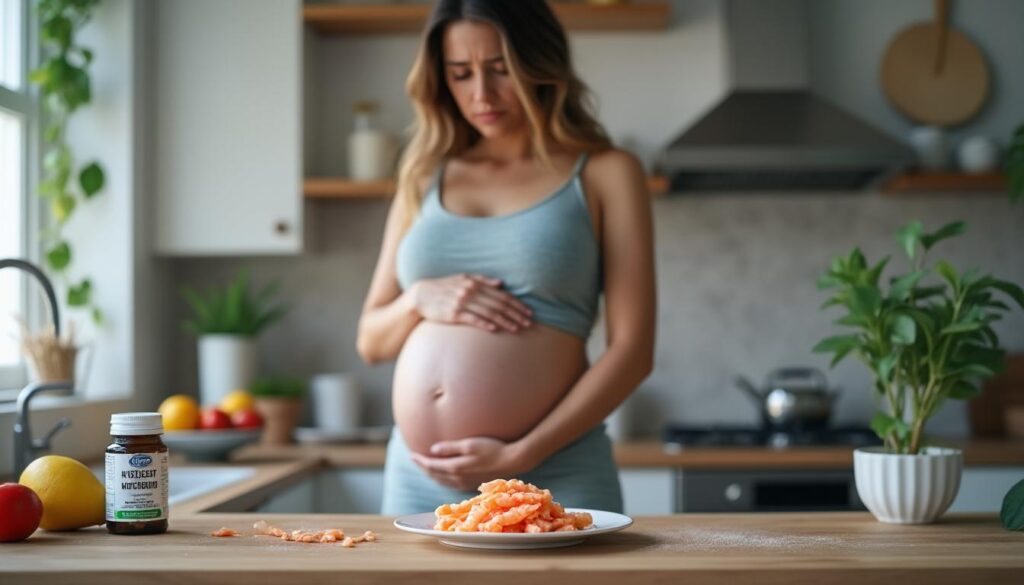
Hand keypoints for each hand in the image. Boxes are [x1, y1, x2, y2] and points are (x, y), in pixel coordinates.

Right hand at [410, 274, 531, 332]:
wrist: (420, 296)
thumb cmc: (444, 288)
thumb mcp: (462, 279)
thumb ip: (482, 280)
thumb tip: (501, 284)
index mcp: (474, 283)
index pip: (501, 295)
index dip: (516, 304)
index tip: (528, 312)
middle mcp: (470, 291)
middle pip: (498, 304)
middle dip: (515, 314)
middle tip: (529, 323)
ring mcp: (461, 303)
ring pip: (488, 312)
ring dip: (504, 321)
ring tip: (517, 329)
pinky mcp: (452, 314)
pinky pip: (472, 319)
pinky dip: (484, 323)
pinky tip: (495, 329)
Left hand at [410, 437, 532, 491]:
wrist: (512, 460)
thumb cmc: (492, 448)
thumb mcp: (470, 444)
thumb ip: (450, 448)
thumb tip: (432, 450)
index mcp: (455, 467)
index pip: (431, 466)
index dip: (420, 460)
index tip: (412, 454)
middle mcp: (457, 478)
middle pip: (434, 475)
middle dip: (423, 467)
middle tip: (415, 460)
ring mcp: (464, 483)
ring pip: (442, 480)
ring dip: (432, 474)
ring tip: (426, 466)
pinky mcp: (471, 484)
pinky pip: (450, 484)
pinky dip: (442, 478)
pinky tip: (443, 474)